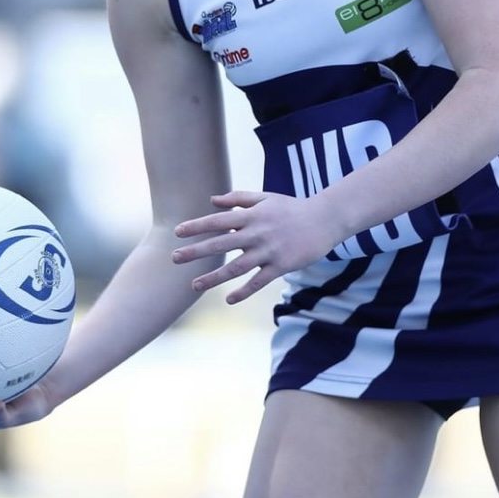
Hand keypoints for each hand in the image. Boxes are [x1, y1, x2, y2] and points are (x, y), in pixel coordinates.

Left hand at [172, 190, 339, 302]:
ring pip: (236, 267)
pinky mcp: (281, 266)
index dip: (197, 226)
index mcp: (252, 216)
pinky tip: (228, 299)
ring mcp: (269, 251)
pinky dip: (243, 291)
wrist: (324, 220)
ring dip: (213, 277)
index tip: (177, 232)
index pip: (218, 221)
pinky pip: (258, 282)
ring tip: (194, 285)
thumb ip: (239, 199)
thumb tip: (212, 200)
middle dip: (196, 251)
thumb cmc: (292, 208)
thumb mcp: (266, 198)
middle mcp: (257, 233)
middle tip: (174, 259)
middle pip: (221, 244)